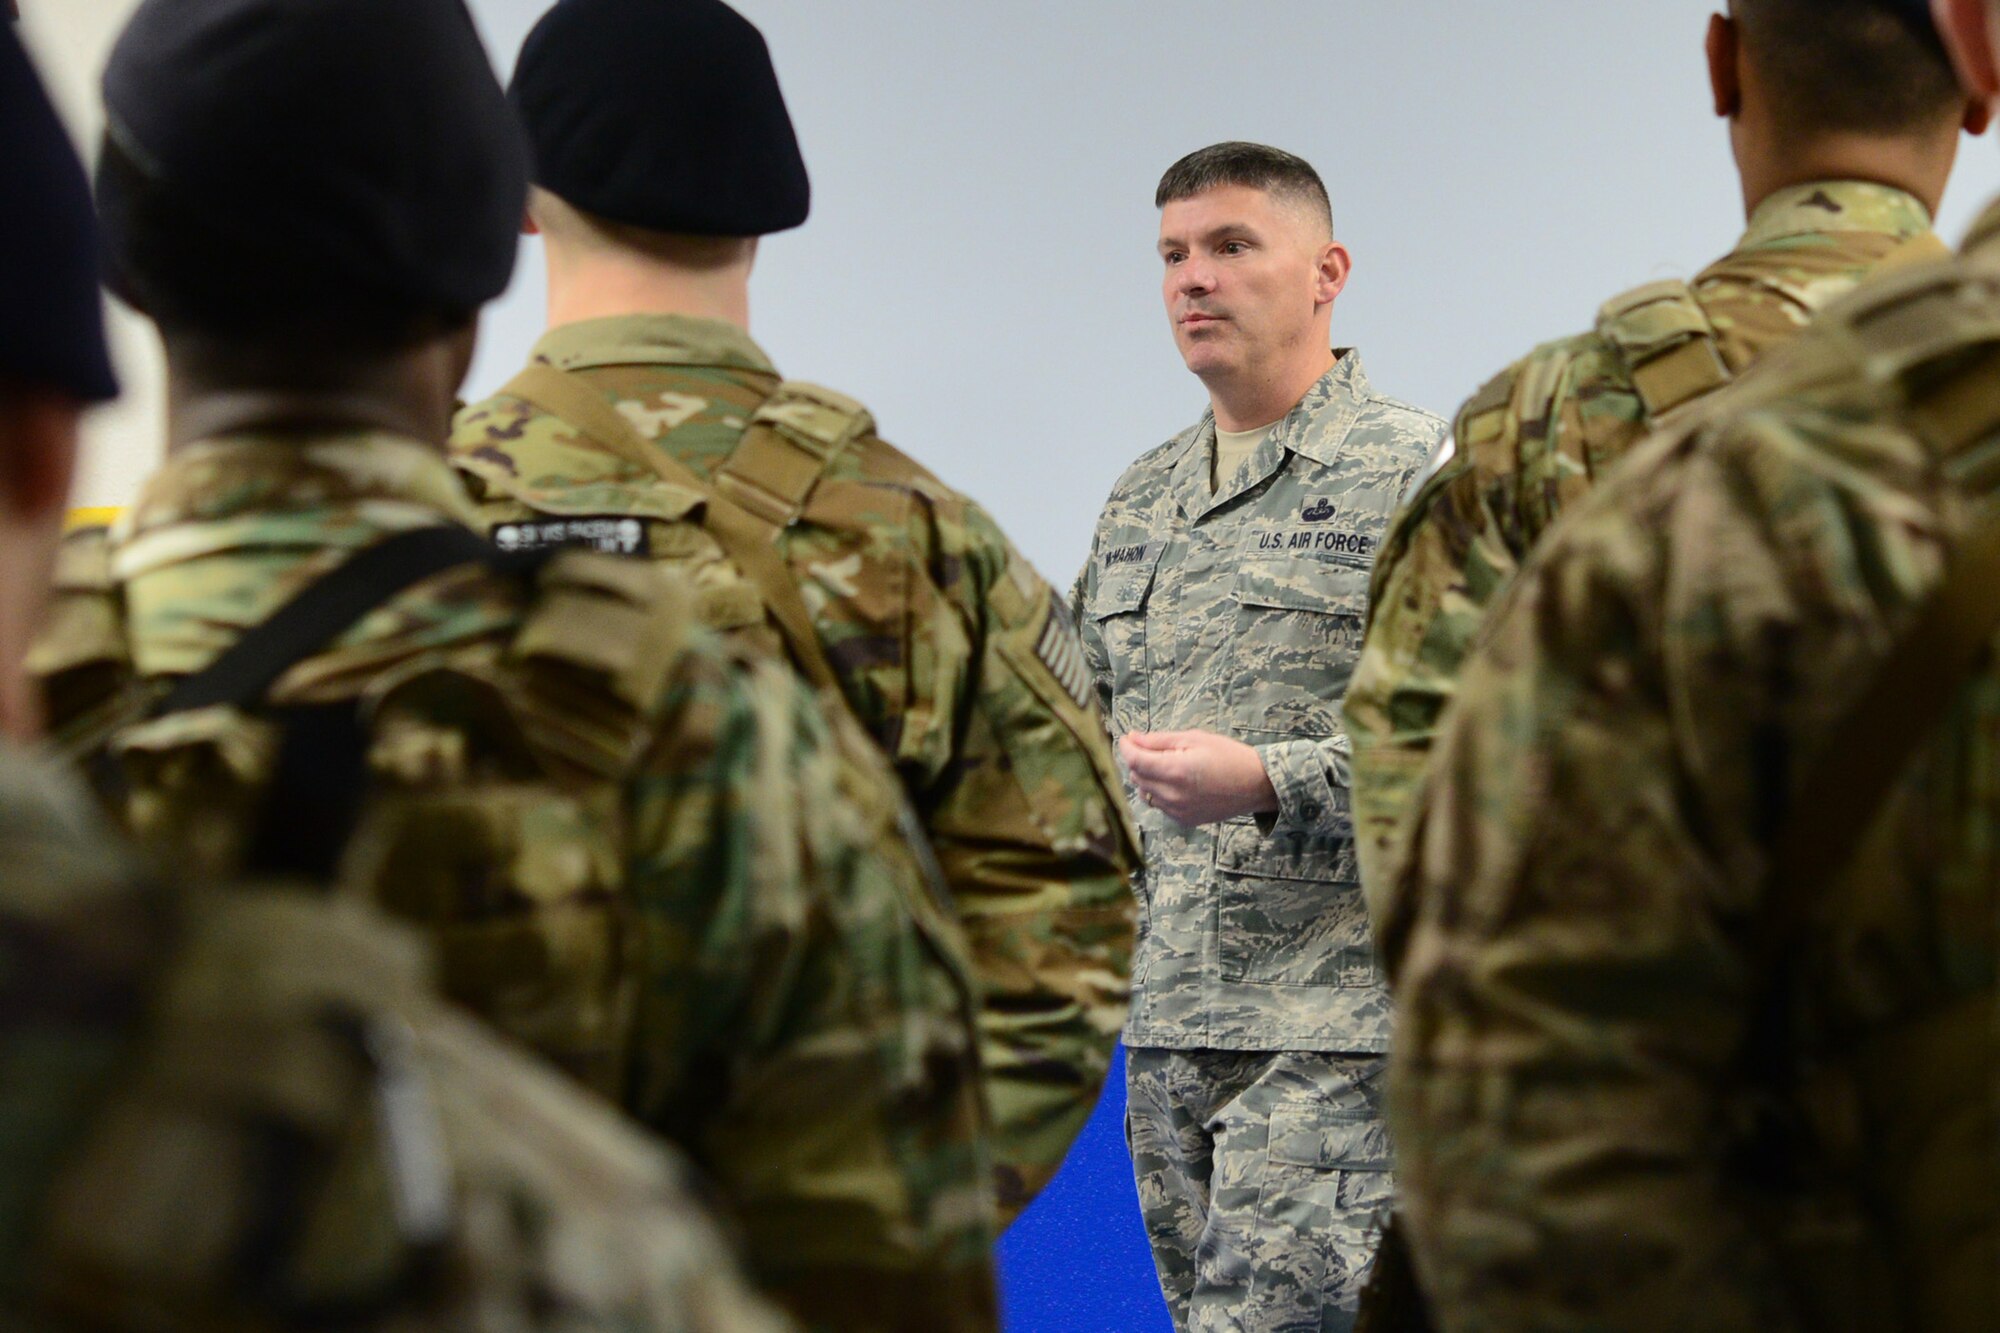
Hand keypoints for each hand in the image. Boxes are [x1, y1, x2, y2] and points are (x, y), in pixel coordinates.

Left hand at [1118, 729, 1278, 825]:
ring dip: (1148, 777)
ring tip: (1166, 765)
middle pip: (1137, 777)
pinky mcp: (1183, 820)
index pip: (1135, 761)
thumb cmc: (1229, 756)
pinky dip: (1160, 792)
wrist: (1256, 785)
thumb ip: (1160, 741)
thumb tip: (1133, 738)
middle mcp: (1172, 795)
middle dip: (1138, 760)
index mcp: (1175, 771)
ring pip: (1145, 792)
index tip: (1126, 739)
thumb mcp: (1195, 739)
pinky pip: (1159, 805)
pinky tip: (1177, 782)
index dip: (1126, 748)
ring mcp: (1177, 811)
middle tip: (1150, 748)